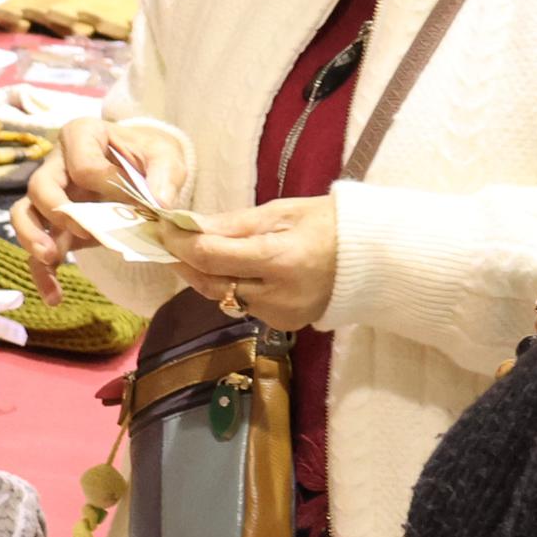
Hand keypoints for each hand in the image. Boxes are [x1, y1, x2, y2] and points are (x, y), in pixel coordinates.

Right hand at [14, 117, 193, 279]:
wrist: (143, 170)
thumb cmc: (149, 158)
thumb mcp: (167, 156)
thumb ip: (165, 175)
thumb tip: (159, 203)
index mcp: (83, 136)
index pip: (83, 163)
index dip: (106, 185)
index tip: (133, 199)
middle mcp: (57, 164)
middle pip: (40, 185)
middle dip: (57, 211)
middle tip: (83, 232)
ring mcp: (52, 196)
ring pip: (24, 213)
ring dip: (32, 238)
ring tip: (49, 259)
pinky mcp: (54, 226)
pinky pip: (36, 248)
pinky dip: (42, 273)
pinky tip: (54, 296)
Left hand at [175, 195, 339, 328]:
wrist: (374, 259)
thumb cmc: (328, 224)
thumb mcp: (280, 212)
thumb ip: (233, 224)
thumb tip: (188, 225)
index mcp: (280, 259)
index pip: (211, 256)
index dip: (179, 243)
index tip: (162, 227)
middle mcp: (278, 295)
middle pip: (210, 282)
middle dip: (184, 261)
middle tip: (167, 241)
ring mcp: (281, 314)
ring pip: (223, 297)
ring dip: (204, 275)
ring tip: (194, 252)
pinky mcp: (284, 324)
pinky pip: (243, 306)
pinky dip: (230, 287)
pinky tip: (231, 270)